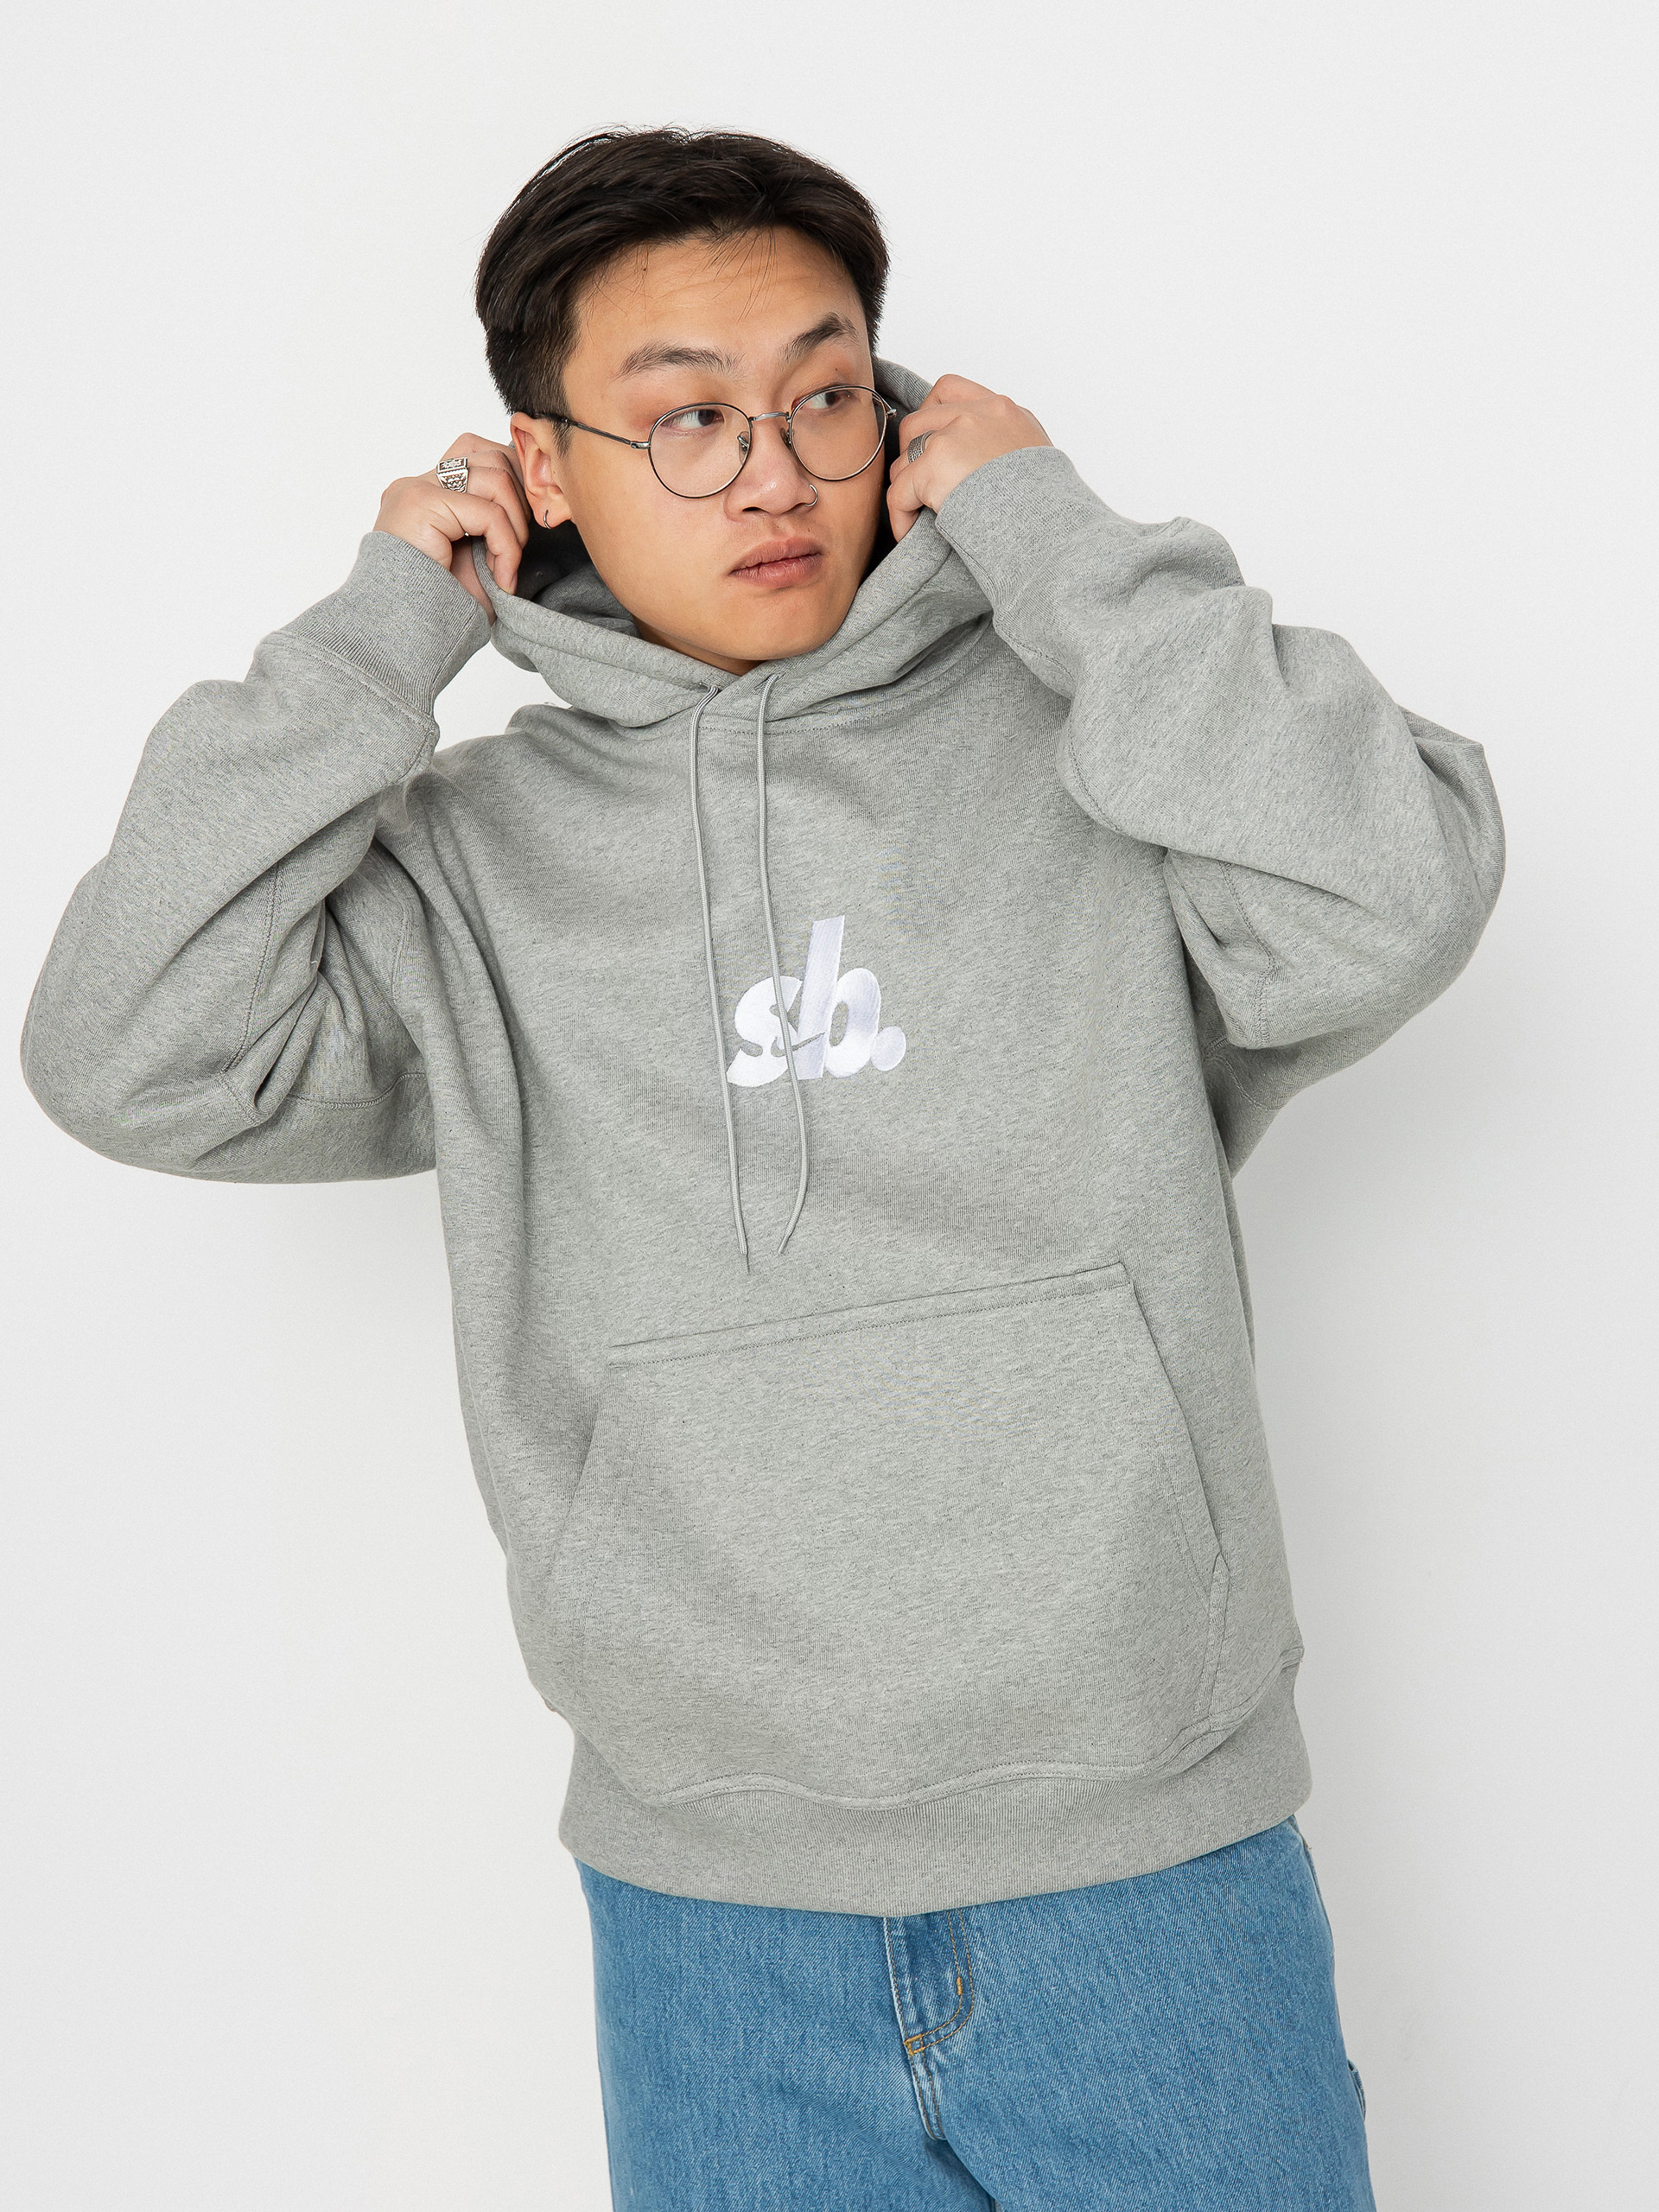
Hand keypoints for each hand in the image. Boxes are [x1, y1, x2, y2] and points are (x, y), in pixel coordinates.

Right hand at [374, 433, 531, 621]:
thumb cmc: (440, 611)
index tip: (523, 537)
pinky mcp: (420, 503)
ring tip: (506, 567)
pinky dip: (507, 548)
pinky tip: (501, 578)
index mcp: (429, 494)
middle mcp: (418, 484)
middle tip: (518, 552)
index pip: (482, 456)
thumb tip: (535, 498)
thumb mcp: (478, 560)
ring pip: (496, 476)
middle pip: (493, 455)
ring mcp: (416, 489)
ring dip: (516, 527)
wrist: (402, 640)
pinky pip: (488, 513)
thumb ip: (496, 524)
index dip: (516, 488)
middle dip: (521, 502)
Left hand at [887, 376, 1051, 542]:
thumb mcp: (1034, 457)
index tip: (929, 440)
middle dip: (910, 453)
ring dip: (905, 486)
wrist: (1049, 526)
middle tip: (918, 483)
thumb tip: (981, 462)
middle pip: (918, 421)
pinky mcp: (935, 466)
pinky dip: (899, 514)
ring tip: (917, 512)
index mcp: (1002, 410)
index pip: (949, 389)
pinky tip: (908, 531)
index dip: (930, 413)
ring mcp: (953, 437)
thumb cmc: (1046, 504)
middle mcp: (977, 416)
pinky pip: (899, 491)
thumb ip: (1004, 445)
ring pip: (905, 457)